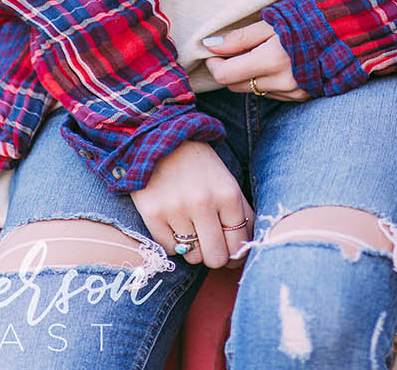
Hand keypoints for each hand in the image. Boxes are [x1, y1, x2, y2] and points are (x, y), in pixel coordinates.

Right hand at [130, 139, 254, 270]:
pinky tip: (172, 223)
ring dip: (193, 248)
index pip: (238, 245)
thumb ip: (240, 213)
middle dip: (214, 256)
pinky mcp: (153, 214)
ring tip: (189, 227)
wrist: (160, 138)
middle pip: (216, 257)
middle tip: (209, 245)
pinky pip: (169, 250)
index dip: (234, 255)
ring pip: (193, 257)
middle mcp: (203, 203)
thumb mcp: (226, 182)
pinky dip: (172, 242)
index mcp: (227, 194)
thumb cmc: (199, 165)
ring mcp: (177, 210)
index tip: (228, 253)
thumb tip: (244, 248)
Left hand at [203, 20, 311, 100]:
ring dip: (248, 75)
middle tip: (233, 50)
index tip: (213, 51)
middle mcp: (281, 81)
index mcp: (271, 60)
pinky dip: (266, 81)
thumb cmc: (305, 19)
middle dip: (229, 69)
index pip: (225, 75)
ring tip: (260, 53)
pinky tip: (277, 63)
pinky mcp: (301, 96)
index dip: (213, 64)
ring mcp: (292, 92)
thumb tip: (209, 46)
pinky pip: (271, 93)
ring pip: (253, 90)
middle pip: (236, 86)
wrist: (344, 30)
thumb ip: (239, 38)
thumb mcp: (270, 22)